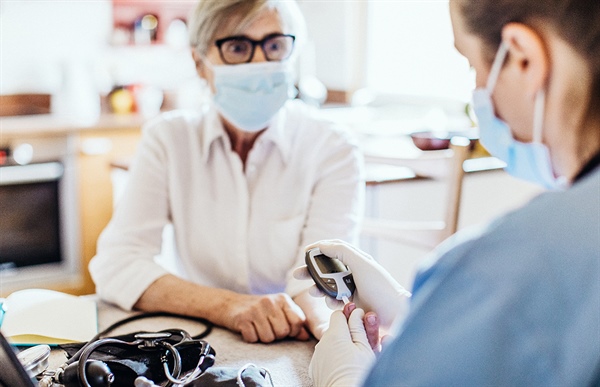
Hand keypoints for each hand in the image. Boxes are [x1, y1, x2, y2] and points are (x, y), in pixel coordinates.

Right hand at [220, 292, 309, 342]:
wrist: (230, 304)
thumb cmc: (259, 310)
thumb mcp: (278, 312)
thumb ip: (293, 323)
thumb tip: (306, 336)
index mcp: (283, 299)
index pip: (298, 321)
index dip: (293, 330)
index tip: (285, 329)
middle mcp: (270, 302)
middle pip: (283, 332)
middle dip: (276, 335)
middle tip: (267, 327)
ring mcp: (256, 309)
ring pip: (268, 338)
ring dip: (262, 337)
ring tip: (257, 328)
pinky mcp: (243, 318)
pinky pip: (253, 338)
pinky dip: (251, 338)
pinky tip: (248, 329)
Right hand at [296, 239, 410, 329]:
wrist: (395, 313)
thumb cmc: (381, 286)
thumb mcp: (361, 263)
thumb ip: (342, 251)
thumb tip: (322, 245)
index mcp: (357, 259)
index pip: (334, 249)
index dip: (319, 248)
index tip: (306, 251)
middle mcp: (354, 272)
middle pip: (327, 268)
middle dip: (311, 271)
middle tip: (297, 274)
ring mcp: (353, 288)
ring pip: (328, 286)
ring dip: (319, 288)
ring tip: (314, 292)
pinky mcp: (352, 304)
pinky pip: (335, 301)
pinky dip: (331, 301)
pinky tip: (334, 304)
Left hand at [309, 305, 375, 386]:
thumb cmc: (358, 373)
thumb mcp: (364, 347)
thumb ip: (359, 327)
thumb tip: (356, 312)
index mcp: (334, 334)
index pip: (339, 315)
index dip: (351, 316)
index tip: (362, 320)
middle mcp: (322, 343)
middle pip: (338, 331)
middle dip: (353, 331)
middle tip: (368, 333)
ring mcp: (318, 358)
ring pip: (334, 345)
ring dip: (347, 345)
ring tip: (365, 350)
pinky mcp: (317, 370)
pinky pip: (329, 359)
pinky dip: (339, 358)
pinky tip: (352, 362)